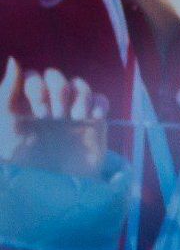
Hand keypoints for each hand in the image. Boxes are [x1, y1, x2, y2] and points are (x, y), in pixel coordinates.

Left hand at [0, 57, 109, 176]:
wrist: (56, 190)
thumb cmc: (26, 163)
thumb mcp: (8, 126)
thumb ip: (6, 93)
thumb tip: (14, 59)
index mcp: (25, 107)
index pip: (32, 77)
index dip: (35, 86)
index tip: (35, 111)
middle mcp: (48, 106)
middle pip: (56, 77)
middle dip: (56, 91)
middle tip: (52, 116)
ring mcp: (73, 113)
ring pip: (79, 85)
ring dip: (76, 96)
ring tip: (72, 118)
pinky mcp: (95, 122)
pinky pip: (100, 99)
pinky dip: (98, 103)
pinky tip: (91, 117)